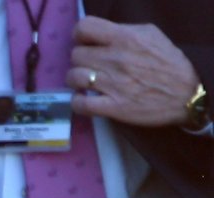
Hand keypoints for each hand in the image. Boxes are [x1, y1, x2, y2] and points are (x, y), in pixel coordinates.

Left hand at [68, 17, 199, 127]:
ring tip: (87, 82)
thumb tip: (100, 35)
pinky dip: (77, 102)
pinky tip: (85, 99)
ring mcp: (112, 84)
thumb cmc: (168, 63)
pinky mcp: (112, 107)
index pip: (84, 28)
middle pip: (76, 55)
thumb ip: (124, 32)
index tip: (85, 43)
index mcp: (125, 38)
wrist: (186, 94)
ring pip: (73, 77)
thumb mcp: (151, 35)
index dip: (79, 36)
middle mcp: (115, 59)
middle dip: (81, 60)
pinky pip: (80, 104)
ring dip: (77, 80)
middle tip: (90, 65)